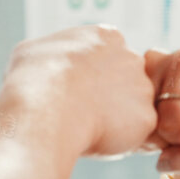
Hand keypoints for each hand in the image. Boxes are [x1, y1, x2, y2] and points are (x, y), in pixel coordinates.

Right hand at [4, 25, 156, 157]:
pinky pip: (135, 134)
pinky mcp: (146, 118)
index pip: (108, 58)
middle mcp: (132, 57)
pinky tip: (95, 139)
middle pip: (126, 82)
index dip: (92, 79)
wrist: (44, 109)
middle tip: (83, 114)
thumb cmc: (33, 80)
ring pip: (132, 109)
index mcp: (106, 37)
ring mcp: (143, 88)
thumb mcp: (33, 51)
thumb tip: (45, 63)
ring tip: (85, 128)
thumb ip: (52, 54)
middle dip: (109, 99)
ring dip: (115, 120)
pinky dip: (118, 141)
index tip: (77, 92)